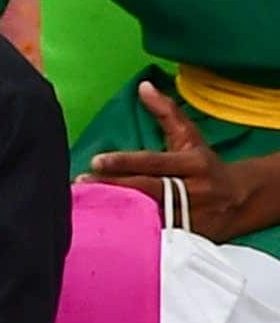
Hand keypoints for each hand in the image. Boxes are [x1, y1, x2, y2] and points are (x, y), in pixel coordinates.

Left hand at [87, 82, 279, 239]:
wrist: (240, 199)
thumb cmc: (205, 165)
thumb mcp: (190, 137)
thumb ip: (167, 112)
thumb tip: (143, 86)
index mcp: (194, 163)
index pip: (154, 163)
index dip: (125, 162)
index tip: (95, 161)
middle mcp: (195, 190)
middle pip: (150, 189)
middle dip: (115, 187)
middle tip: (82, 184)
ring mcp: (194, 216)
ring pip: (153, 216)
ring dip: (120, 212)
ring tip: (89, 207)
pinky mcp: (192, 236)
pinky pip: (160, 236)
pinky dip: (136, 233)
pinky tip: (111, 229)